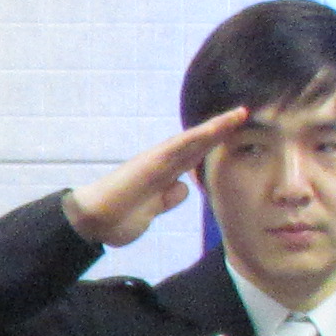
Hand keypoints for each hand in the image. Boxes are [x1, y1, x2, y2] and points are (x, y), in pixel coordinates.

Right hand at [61, 109, 247, 247]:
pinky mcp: (151, 163)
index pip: (195, 155)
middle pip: (197, 143)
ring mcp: (156, 161)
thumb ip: (168, 199)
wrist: (91, 221)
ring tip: (237, 115)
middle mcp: (162, 164)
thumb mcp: (153, 211)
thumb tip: (183, 187)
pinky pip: (177, 146)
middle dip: (221, 129)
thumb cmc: (118, 218)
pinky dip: (196, 136)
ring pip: (192, 140)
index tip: (235, 134)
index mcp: (164, 175)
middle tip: (243, 114)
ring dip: (215, 127)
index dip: (214, 144)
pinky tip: (213, 128)